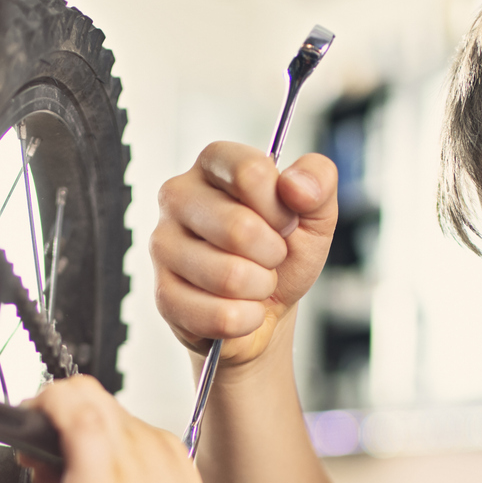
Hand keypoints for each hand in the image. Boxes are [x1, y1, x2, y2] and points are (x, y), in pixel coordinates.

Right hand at [152, 143, 337, 368]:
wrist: (268, 305)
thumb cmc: (284, 251)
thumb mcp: (314, 212)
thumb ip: (318, 181)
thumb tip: (296, 186)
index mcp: (214, 163)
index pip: (250, 172)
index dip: (281, 209)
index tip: (284, 222)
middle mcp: (178, 196)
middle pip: (238, 228)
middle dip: (272, 255)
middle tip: (270, 258)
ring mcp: (163, 245)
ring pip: (228, 277)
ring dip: (259, 289)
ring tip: (255, 282)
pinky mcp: (163, 293)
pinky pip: (218, 316)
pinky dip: (246, 320)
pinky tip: (241, 308)